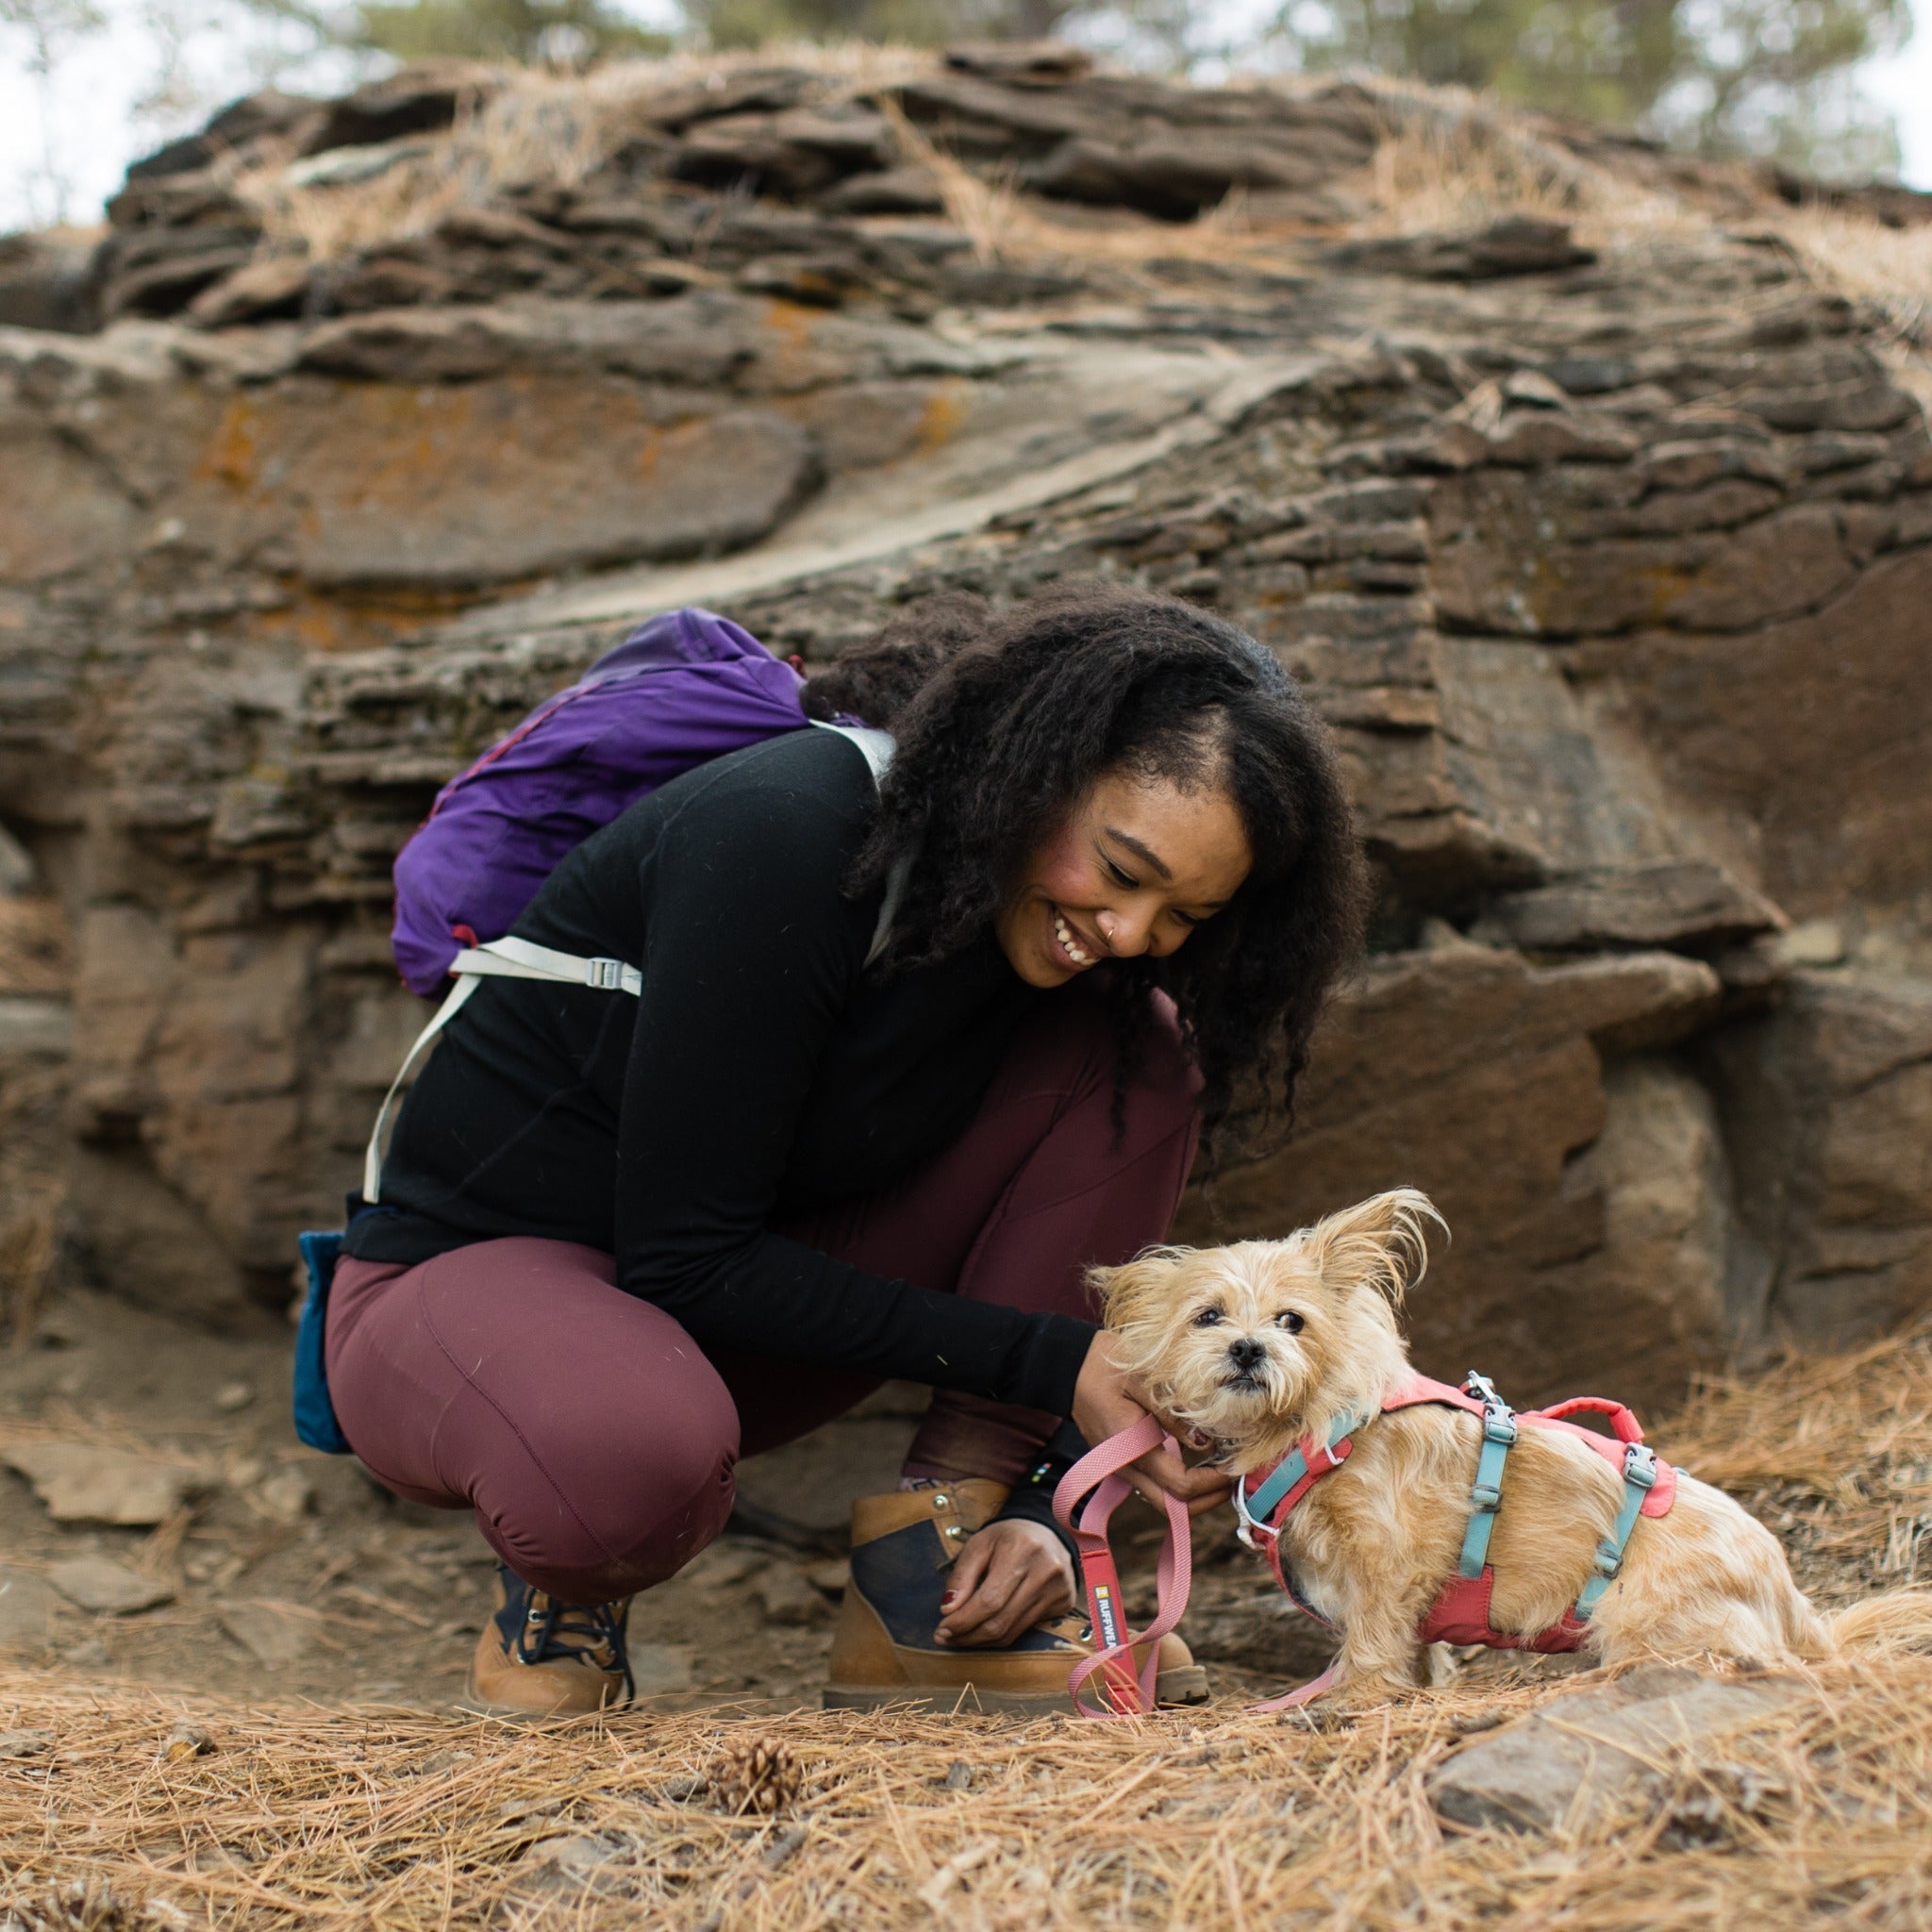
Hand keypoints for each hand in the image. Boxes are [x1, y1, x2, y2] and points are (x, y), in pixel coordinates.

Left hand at [933, 1519, 1074, 1647]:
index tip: (942, 1630)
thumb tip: (947, 1610)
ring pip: (1012, 1632)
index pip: (989, 1600)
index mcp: (1021, 1550)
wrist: (1047, 1532)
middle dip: (968, 1635)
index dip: (963, 1621)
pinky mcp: (1064, 1603)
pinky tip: (984, 1632)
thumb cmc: (1008, 1538)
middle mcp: (1045, 1572)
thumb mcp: (979, 1544)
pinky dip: (1001, 1636)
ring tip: (960, 1638)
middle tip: (945, 1638)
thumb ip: (961, 1575)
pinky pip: (1025, 1630)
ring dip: (981, 1641)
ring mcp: (1058, 1590)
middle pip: (1000, 1621)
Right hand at [1072, 1330, 1232, 1518]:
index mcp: (1134, 1448)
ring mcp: (1122, 1469)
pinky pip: (1154, 1486)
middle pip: (1174, 1508)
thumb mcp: (1144, 1381)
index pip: (1181, 1486)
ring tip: (1219, 1471)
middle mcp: (1127, 1468)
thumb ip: (1173, 1414)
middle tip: (1232, 1477)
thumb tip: (1206, 1441)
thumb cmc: (1105, 1367)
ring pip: (1164, 1502)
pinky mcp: (1121, 1463)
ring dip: (1194, 1496)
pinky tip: (1195, 1462)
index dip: (1213, 1483)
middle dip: (1208, 1500)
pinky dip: (1178, 1485)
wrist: (1067, 1367)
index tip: (1234, 1465)